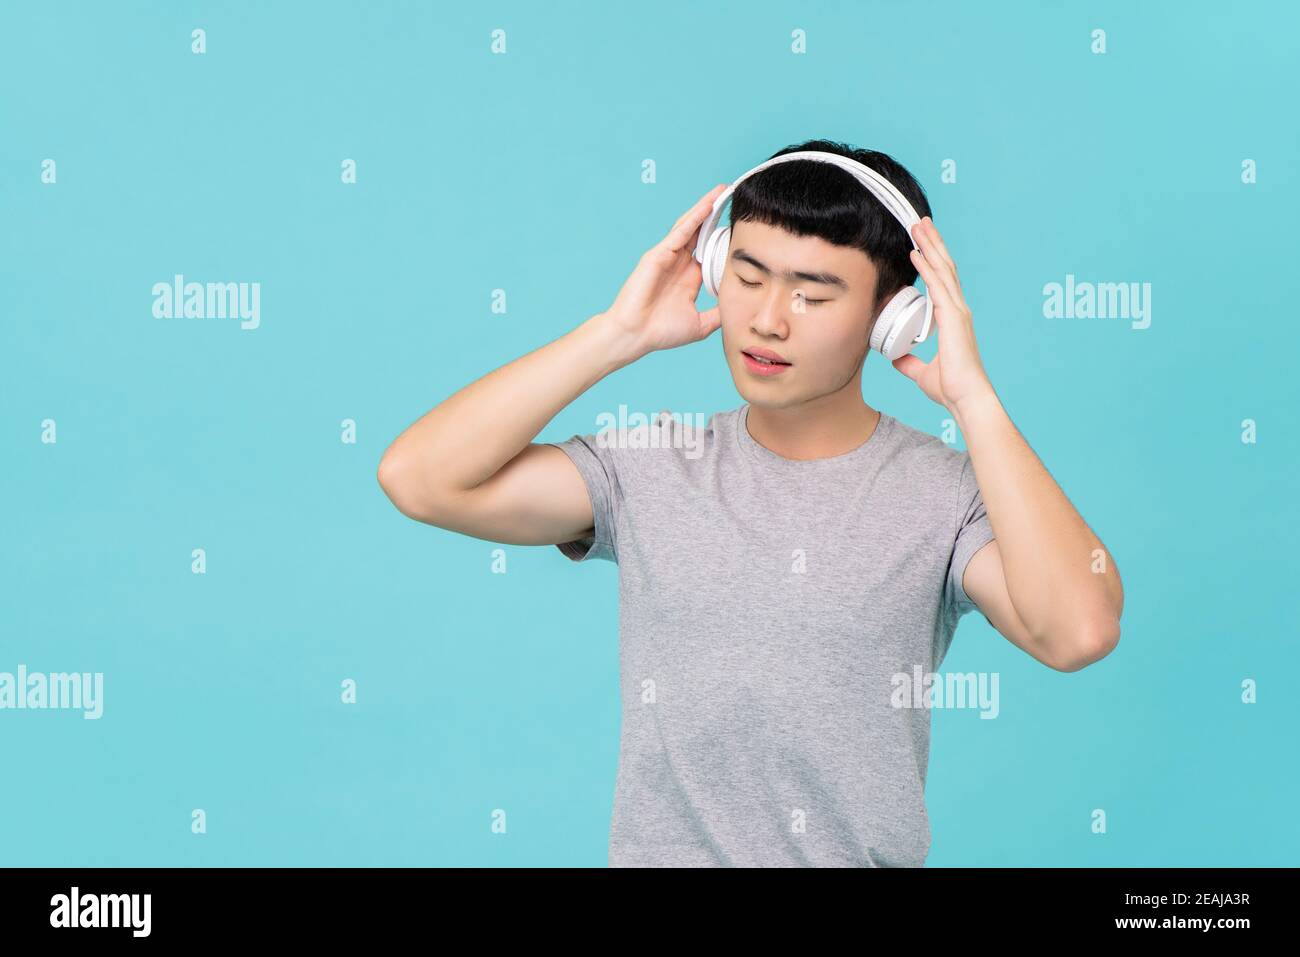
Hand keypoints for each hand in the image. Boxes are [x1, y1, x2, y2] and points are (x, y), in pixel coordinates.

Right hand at [600, 184, 728, 356]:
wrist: (634, 336)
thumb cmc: (660, 333)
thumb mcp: (700, 324)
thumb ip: (718, 314)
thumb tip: (738, 310)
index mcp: (688, 279)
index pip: (709, 252)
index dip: (723, 238)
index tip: (741, 227)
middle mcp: (678, 264)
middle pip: (700, 233)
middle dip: (714, 215)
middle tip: (731, 197)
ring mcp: (667, 257)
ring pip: (690, 226)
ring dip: (705, 208)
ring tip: (720, 192)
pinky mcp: (658, 254)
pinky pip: (680, 232)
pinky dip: (694, 217)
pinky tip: (707, 206)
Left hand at [892, 217, 995, 415]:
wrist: (966, 399)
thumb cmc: (951, 388)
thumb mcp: (922, 373)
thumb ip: (910, 363)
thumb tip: (896, 359)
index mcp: (952, 319)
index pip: (941, 282)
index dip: (932, 260)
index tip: (920, 243)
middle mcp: (957, 310)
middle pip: (945, 268)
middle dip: (932, 243)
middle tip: (921, 222)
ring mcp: (958, 312)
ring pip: (942, 270)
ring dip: (929, 246)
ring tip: (918, 225)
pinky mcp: (954, 318)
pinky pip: (937, 287)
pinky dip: (926, 268)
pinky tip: (916, 253)